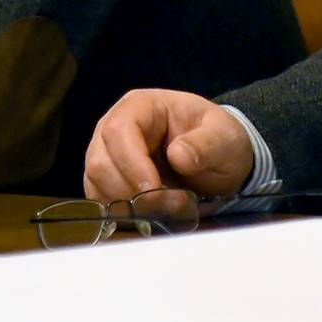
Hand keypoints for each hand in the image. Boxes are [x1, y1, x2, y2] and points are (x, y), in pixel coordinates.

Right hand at [84, 90, 251, 201]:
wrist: (218, 161)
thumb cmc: (218, 141)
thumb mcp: (224, 137)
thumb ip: (206, 143)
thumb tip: (177, 155)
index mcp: (140, 106)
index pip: (118, 132)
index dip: (132, 165)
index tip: (156, 190)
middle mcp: (113, 129)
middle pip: (100, 164)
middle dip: (133, 192)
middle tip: (171, 204)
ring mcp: (106, 157)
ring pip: (97, 187)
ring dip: (130, 207)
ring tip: (168, 208)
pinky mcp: (106, 183)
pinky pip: (101, 203)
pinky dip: (125, 215)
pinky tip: (153, 214)